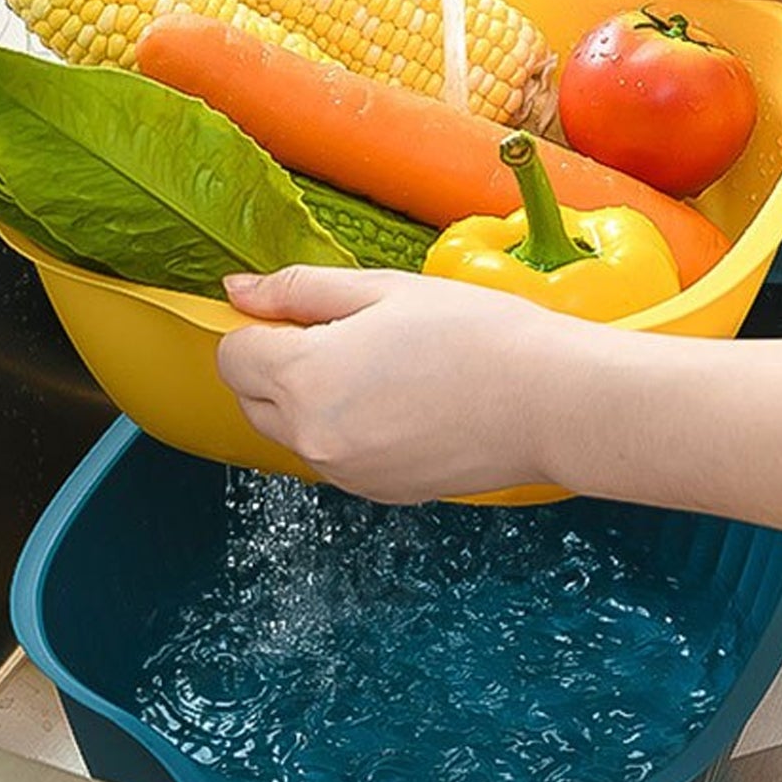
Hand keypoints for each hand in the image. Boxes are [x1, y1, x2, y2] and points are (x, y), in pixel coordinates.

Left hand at [218, 266, 567, 502]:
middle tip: (349, 333)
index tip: (303, 313)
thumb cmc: (476, 335)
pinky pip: (335, 455)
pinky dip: (349, 429)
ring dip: (313, 399)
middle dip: (279, 365)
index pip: (232, 356)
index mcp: (304, 379)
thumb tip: (237, 291)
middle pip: (253, 398)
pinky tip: (403, 401)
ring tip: (386, 367)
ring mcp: (344, 473)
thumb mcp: (381, 290)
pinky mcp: (375, 492)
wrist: (549, 401)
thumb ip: (297, 290)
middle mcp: (312, 438)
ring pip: (292, 431)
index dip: (260, 326)